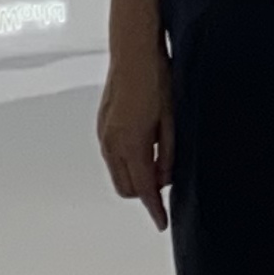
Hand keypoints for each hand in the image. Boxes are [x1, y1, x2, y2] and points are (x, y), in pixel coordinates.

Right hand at [97, 43, 174, 233]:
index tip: (162, 222)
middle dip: (146, 192)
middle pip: (127, 187)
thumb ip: (169, 153)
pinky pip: (113, 157)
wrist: (133, 52)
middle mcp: (112, 144)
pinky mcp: (102, 127)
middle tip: (168, 180)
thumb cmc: (158, 81)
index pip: (144, 187)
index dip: (154, 208)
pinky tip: (146, 147)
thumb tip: (164, 179)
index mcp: (132, 144)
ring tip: (160, 161)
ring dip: (137, 176)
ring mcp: (104, 135)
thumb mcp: (172, 119)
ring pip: (118, 174)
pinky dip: (128, 162)